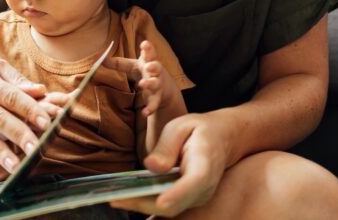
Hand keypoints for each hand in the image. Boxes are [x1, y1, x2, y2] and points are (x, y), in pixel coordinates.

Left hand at [103, 40, 178, 117]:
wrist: (164, 88)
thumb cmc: (145, 72)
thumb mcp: (133, 66)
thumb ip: (118, 63)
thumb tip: (101, 60)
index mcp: (148, 61)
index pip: (149, 53)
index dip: (148, 48)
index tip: (144, 43)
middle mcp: (155, 72)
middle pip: (156, 67)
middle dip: (153, 66)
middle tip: (148, 66)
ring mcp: (158, 85)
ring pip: (155, 84)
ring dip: (150, 84)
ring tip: (142, 85)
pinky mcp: (157, 98)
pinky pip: (154, 104)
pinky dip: (150, 108)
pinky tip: (145, 113)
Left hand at [109, 113, 233, 216]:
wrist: (222, 139)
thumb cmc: (199, 130)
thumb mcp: (181, 127)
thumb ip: (166, 146)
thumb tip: (150, 166)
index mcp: (205, 163)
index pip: (195, 182)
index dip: (177, 194)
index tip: (161, 202)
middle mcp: (205, 187)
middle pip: (176, 204)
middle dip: (145, 204)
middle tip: (116, 198)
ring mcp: (198, 197)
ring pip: (170, 209)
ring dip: (141, 205)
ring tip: (115, 198)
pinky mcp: (189, 200)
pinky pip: (168, 206)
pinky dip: (147, 203)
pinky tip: (126, 197)